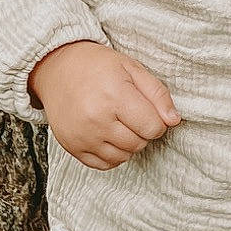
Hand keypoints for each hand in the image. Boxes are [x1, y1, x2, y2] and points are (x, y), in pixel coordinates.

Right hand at [27, 40, 179, 169]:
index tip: (147, 111)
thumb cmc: (96, 66)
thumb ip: (157, 94)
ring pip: (123, 157)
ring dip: (127, 144)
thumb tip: (173, 120)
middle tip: (130, 114)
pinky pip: (103, 165)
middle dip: (142, 132)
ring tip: (118, 123)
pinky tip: (107, 135)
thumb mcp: (132, 68)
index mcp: (114, 96)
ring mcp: (82, 136)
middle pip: (138, 144)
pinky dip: (111, 154)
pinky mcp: (72, 146)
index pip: (153, 128)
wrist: (57, 68)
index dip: (156, 121)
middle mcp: (96, 119)